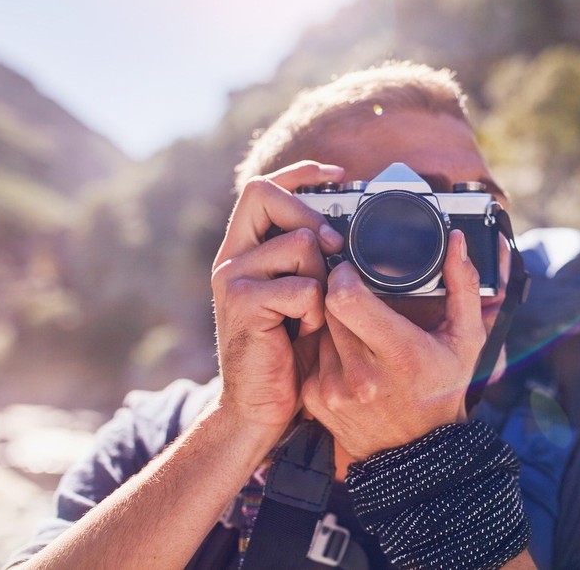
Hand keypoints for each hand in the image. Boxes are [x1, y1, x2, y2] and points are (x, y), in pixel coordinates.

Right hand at [211, 161, 344, 432]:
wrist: (261, 407)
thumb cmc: (290, 352)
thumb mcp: (305, 296)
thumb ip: (313, 261)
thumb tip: (348, 226)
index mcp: (246, 250)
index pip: (261, 188)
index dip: (298, 172)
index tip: (336, 173)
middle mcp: (232, 256)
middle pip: (268, 196)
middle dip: (312, 217)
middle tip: (335, 249)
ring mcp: (232, 277)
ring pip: (299, 242)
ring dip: (322, 277)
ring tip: (314, 312)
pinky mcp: (242, 301)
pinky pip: (302, 285)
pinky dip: (315, 309)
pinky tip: (304, 330)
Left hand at [302, 229, 486, 459]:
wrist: (418, 456)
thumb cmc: (444, 390)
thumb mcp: (466, 339)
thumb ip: (463, 286)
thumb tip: (455, 240)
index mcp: (400, 354)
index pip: (346, 298)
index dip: (343, 275)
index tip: (352, 270)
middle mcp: (362, 375)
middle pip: (328, 306)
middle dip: (340, 293)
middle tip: (357, 293)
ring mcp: (333, 389)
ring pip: (317, 327)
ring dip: (332, 320)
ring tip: (359, 327)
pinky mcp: (314, 399)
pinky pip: (311, 353)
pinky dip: (326, 346)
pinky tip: (349, 354)